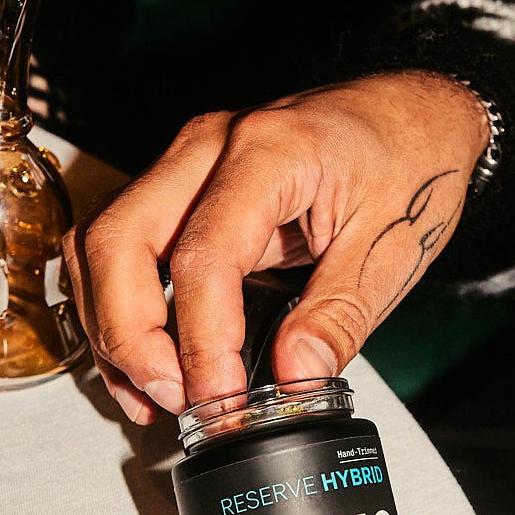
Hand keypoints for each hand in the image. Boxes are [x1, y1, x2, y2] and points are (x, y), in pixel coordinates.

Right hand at [63, 73, 487, 423]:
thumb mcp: (393, 249)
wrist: (414, 114)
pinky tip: (148, 361)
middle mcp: (211, 145)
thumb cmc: (411, 160)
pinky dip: (116, 305)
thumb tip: (292, 382)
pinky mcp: (180, 185)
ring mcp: (187, 160)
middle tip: (173, 399)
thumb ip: (338, 318)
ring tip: (153, 393)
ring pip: (100, 241)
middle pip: (118, 239)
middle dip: (129, 334)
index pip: (204, 255)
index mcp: (272, 150)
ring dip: (111, 325)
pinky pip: (118, 243)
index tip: (219, 401)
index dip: (201, 341)